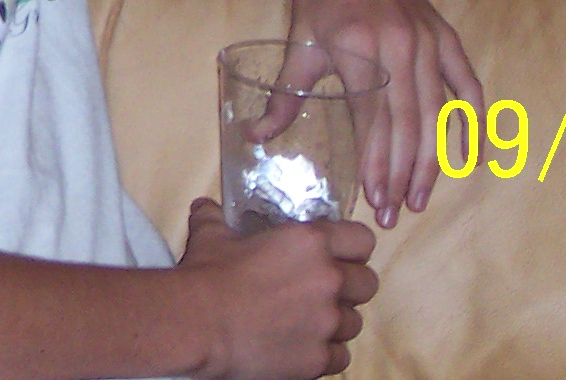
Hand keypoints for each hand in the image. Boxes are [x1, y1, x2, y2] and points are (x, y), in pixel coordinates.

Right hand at [174, 197, 374, 379]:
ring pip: (355, 322)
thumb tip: (205, 207)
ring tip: (308, 321)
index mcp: (310, 242)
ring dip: (336, 320)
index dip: (352, 247)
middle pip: (368, 283)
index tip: (339, 254)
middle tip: (323, 289)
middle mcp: (329, 279)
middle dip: (350, 286)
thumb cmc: (207, 274)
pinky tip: (303, 345)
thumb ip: (215, 217)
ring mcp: (327, 322)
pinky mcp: (319, 358)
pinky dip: (325, 352)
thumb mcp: (211, 235)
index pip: (362, 239)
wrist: (198, 324)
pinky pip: (341, 356)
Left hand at [284, 0, 482, 231]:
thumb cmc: (320, 1)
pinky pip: (468, 86)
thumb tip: (255, 138)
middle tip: (396, 213)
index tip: (376, 200)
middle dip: (403, 174)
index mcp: (358, 46)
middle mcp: (399, 45)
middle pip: (407, 124)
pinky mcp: (446, 36)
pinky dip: (474, 123)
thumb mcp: (299, 46)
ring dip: (432, 161)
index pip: (373, 119)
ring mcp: (428, 40)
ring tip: (421, 198)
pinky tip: (473, 159)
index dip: (377, 163)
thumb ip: (283, 97)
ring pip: (437, 113)